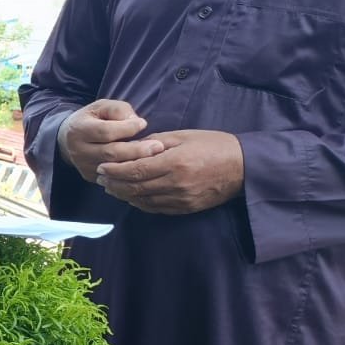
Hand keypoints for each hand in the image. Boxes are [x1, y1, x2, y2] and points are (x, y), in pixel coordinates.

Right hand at [57, 99, 163, 182]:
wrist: (68, 139)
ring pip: (114, 168)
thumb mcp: (102, 107)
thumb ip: (118, 110)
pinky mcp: (90, 176)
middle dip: (137, 150)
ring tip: (156, 157)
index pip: (105, 132)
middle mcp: (78, 151)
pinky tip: (145, 168)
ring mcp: (83, 166)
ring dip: (136, 163)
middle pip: (111, 153)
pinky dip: (130, 174)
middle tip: (158, 146)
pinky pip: (113, 178)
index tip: (143, 123)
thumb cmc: (93, 119)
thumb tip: (136, 122)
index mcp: (78, 130)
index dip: (126, 128)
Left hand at [95, 128, 243, 214]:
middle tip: (100, 178)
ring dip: (124, 194)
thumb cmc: (214, 145)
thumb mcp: (184, 136)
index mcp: (174, 163)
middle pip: (135, 188)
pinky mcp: (186, 208)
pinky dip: (140, 203)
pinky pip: (156, 208)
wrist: (244, 167)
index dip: (114, 170)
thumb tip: (132, 147)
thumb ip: (156, 142)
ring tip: (111, 187)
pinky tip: (131, 197)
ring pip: (143, 200)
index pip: (135, 170)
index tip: (101, 167)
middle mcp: (175, 184)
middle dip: (114, 183)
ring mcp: (181, 199)